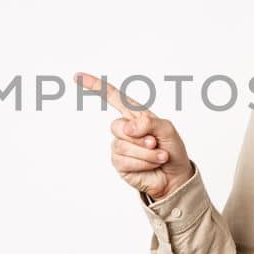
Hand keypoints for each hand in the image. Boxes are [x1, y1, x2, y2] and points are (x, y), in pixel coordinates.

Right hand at [75, 72, 192, 199]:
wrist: (175, 175)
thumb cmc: (172, 148)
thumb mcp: (167, 129)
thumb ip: (149, 122)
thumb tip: (127, 128)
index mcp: (135, 114)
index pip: (112, 96)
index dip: (94, 86)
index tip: (77, 77)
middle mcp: (124, 129)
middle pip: (117, 126)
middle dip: (139, 137)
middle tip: (155, 143)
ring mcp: (120, 146)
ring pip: (122, 146)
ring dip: (146, 153)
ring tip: (159, 156)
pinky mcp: (120, 163)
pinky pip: (125, 161)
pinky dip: (143, 163)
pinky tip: (152, 165)